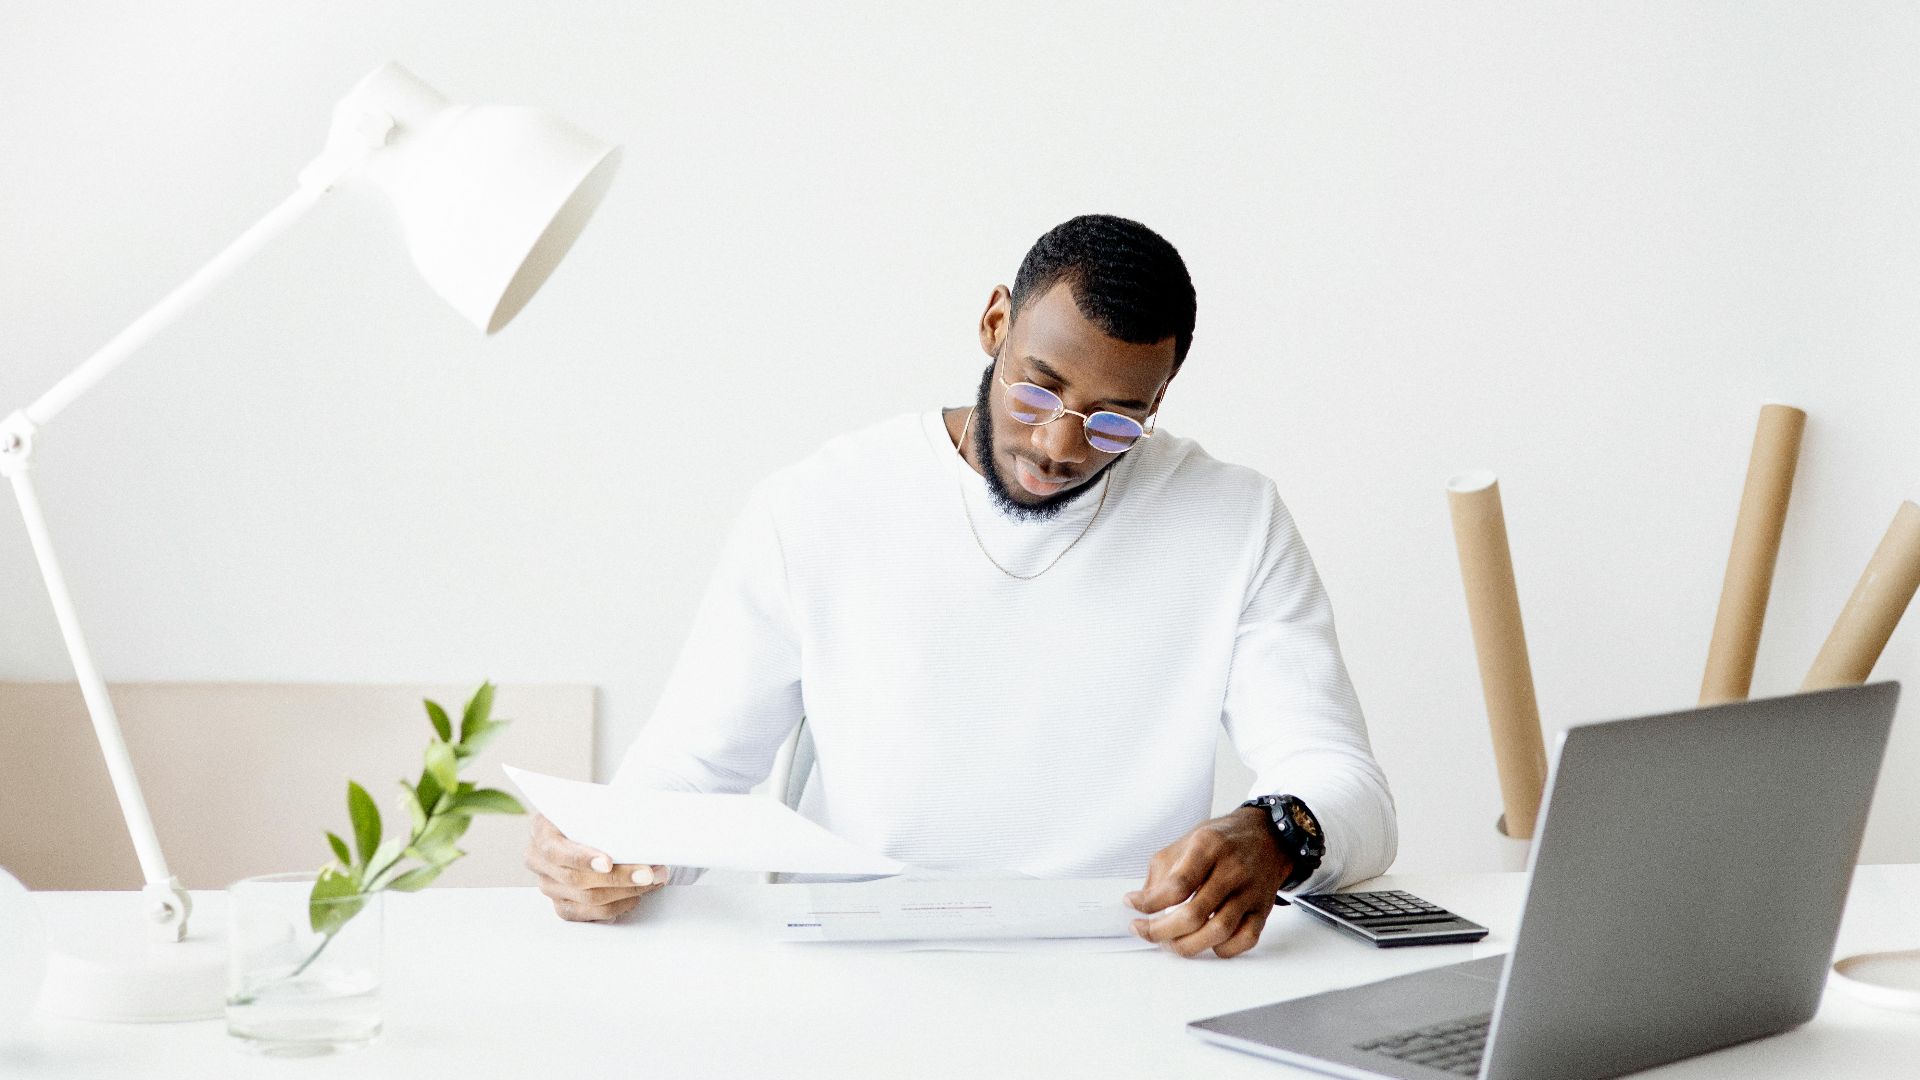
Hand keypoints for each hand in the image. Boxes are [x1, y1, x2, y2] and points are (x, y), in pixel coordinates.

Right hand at [524, 813, 667, 922]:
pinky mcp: (562, 904)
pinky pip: (589, 914)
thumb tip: (638, 826)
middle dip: (619, 877)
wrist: (585, 824)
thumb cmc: (592, 813)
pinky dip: (617, 906)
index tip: (608, 862)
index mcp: (541, 831)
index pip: (556, 850)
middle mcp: (538, 861)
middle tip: (650, 873)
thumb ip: (605, 813)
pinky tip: (636, 896)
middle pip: (577, 879)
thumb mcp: (593, 805)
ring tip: (653, 880)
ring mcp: (548, 886)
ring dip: (626, 892)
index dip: (582, 858)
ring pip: (587, 899)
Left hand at [1126, 807, 1289, 957]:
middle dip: (1162, 931)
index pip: (1176, 885)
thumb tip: (1142, 904)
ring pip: (1219, 931)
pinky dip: (1223, 949)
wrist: (1268, 835)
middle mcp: (1231, 869)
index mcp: (1208, 847)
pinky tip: (1207, 942)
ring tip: (1170, 942)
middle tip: (1145, 931)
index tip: (1132, 906)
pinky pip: (1245, 939)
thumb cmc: (1222, 840)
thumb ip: (1162, 872)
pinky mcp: (1262, 909)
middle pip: (1194, 914)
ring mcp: (1250, 892)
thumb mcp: (1186, 841)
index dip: (1149, 903)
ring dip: (1188, 945)